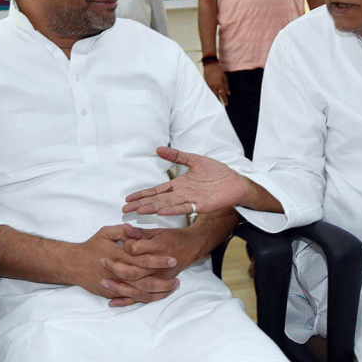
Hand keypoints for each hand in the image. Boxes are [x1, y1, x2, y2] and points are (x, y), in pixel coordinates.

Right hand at [76, 224, 180, 306]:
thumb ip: (122, 231)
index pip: (143, 259)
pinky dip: (144, 299)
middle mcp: (119, 271)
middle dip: (163, 280)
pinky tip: (156, 296)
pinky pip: (130, 299)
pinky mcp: (112, 293)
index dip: (159, 260)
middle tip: (177, 279)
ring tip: (171, 288)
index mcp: (119, 255)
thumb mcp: (105, 232)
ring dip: (157, 292)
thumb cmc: (92, 245)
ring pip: (140, 292)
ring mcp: (115, 284)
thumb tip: (135, 228)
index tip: (172, 259)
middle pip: (145, 279)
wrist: (73, 263)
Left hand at [98, 225, 199, 307]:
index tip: (114, 244)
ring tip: (103, 282)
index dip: (123, 248)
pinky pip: (142, 298)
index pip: (136, 250)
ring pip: (137, 288)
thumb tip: (124, 228)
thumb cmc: (172, 237)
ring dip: (119, 287)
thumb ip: (139, 233)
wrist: (191, 247)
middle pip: (134, 271)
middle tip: (102, 262)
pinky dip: (127, 301)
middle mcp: (160, 266)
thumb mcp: (157, 231)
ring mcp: (160, 279)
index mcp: (159, 248)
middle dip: (116, 269)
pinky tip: (113, 302)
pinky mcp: (160, 287)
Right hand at [124, 146, 247, 215]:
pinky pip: (184, 208)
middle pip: (157, 200)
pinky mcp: (200, 205)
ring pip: (167, 205)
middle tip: (125, 209)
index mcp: (179, 185)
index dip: (143, 194)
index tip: (129, 199)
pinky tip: (161, 212)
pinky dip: (172, 210)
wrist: (235, 182)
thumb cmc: (217, 173)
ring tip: (139, 210)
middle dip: (141, 204)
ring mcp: (190, 200)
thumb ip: (177, 156)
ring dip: (153, 208)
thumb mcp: (194, 160)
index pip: (157, 191)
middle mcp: (181, 194)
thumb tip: (158, 150)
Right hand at [203, 63, 228, 104]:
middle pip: (216, 96)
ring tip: (217, 101)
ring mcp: (208, 86)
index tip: (226, 103)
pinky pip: (208, 91)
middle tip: (221, 104)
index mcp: (219, 85)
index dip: (225, 100)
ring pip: (212, 94)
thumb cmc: (218, 70)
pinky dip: (211, 94)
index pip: (222, 95)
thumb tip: (228, 94)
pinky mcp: (205, 85)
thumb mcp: (224, 77)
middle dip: (218, 100)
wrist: (210, 65)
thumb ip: (226, 86)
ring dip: (214, 97)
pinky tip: (212, 95)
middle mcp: (213, 86)